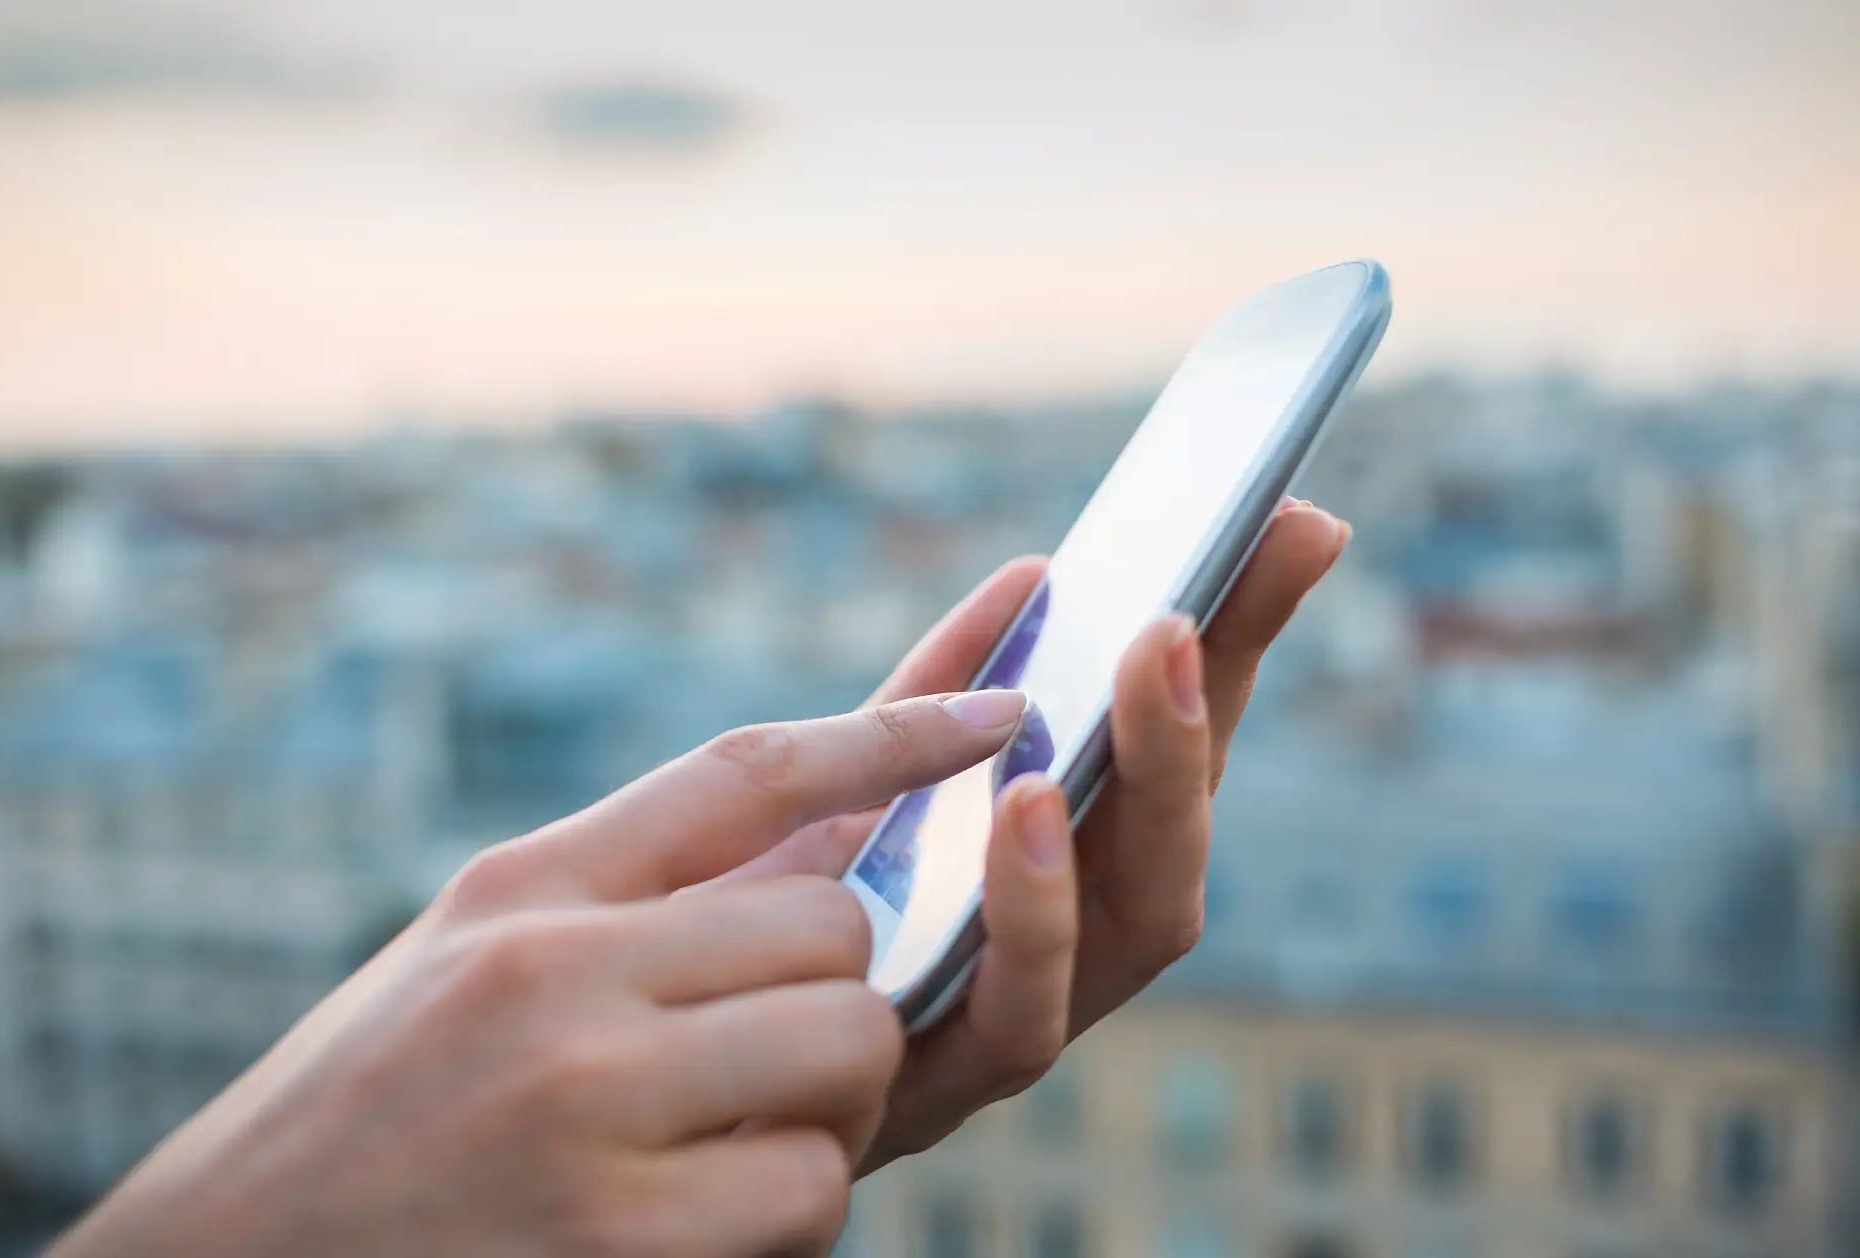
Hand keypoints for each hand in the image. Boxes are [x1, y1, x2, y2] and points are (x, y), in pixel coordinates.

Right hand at [50, 694, 1032, 1257]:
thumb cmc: (370, 1113)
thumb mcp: (473, 962)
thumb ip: (636, 898)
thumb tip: (835, 850)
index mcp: (520, 892)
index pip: (748, 770)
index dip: (894, 731)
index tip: (1001, 699)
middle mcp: (551, 974)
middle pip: (835, 927)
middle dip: (843, 991)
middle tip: (781, 1050)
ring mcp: (585, 1104)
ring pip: (850, 1048)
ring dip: (828, 1107)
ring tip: (728, 1146)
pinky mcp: (618, 1235)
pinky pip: (813, 1187)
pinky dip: (791, 1210)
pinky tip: (697, 1228)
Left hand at [729, 498, 1349, 1169]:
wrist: (613, 1059)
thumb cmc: (744, 918)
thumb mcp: (833, 783)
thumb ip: (930, 702)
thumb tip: (1036, 576)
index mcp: (1049, 868)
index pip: (1167, 743)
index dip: (1237, 640)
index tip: (1295, 524)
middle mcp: (1057, 943)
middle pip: (1178, 826)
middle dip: (1205, 706)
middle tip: (1193, 600)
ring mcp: (1011, 1020)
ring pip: (1141, 924)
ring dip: (1154, 792)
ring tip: (1142, 671)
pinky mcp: (939, 1094)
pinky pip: (1020, 1018)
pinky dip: (1036, 914)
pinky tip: (1023, 810)